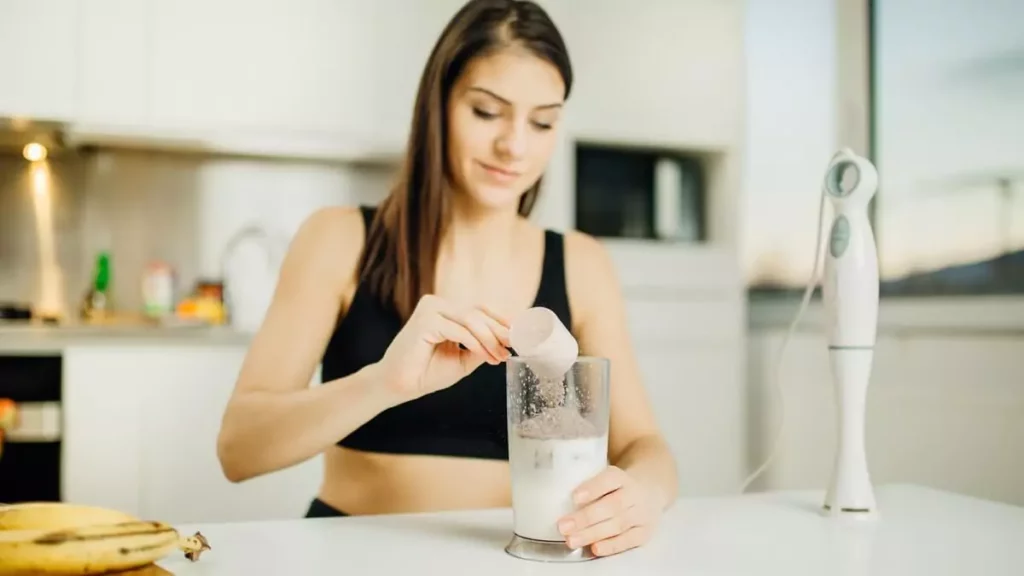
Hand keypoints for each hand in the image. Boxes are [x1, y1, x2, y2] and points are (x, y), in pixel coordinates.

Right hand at [377, 295, 510, 401]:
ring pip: (472, 320)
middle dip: (500, 331)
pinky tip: (486, 356)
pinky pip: (459, 331)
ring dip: (490, 339)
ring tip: (500, 356)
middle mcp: (437, 304)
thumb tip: (507, 341)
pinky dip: (476, 344)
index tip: (521, 333)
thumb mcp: (463, 358)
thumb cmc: (427, 372)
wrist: (399, 386)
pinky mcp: (425, 321)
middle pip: (478, 312)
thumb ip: (482, 346)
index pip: (480, 309)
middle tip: (515, 345)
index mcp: (446, 310)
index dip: (501, 320)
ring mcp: (430, 309)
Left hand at [557, 465, 660, 556]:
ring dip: (593, 534)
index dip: (593, 488)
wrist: (653, 487)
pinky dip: (611, 545)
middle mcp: (634, 494)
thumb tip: (552, 490)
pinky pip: (628, 540)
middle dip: (586, 518)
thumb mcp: (608, 475)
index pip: (610, 479)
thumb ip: (587, 481)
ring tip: (571, 540)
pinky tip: (595, 549)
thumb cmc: (619, 484)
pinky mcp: (645, 532)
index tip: (574, 497)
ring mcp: (642, 514)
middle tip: (563, 526)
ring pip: (617, 525)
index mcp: (623, 476)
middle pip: (611, 506)